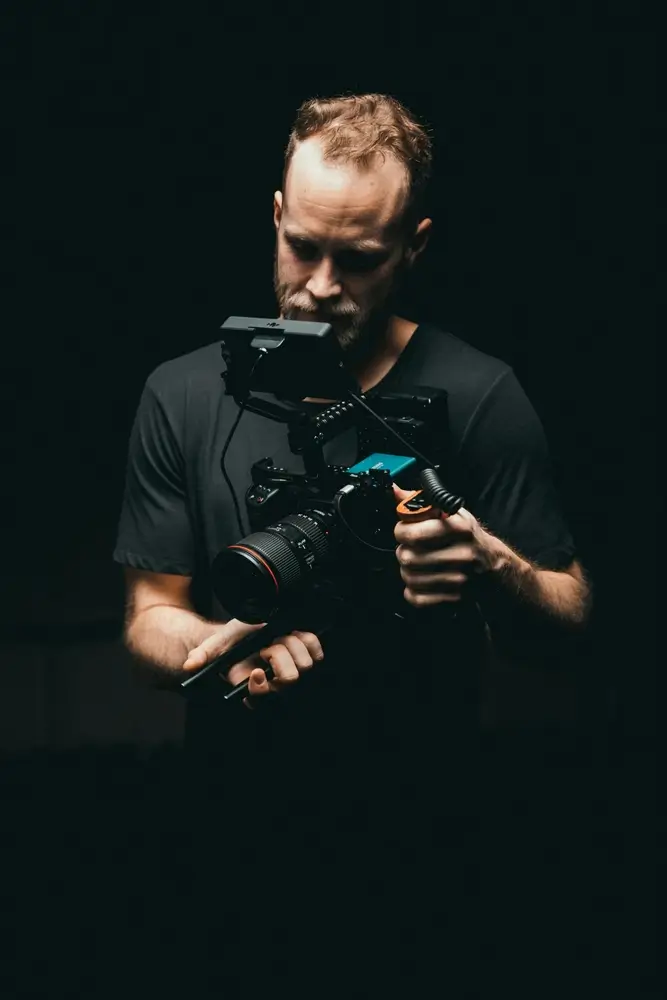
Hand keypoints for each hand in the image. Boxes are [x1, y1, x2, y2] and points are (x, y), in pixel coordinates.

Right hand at [183, 618, 323, 707]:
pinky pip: (317, 652)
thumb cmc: (235, 643)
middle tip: (266, 645)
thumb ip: (203, 654)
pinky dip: (306, 640)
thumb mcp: (217, 646)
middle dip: (278, 654)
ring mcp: (298, 677)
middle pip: (290, 680)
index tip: (255, 671)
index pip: (262, 702)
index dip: (261, 690)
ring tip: (277, 639)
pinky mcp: (312, 662)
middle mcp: (277, 689)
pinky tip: (292, 636)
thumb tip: (190, 665)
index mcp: (253, 691)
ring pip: (306, 665)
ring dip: (291, 645)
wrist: (251, 631)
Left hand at [392, 484, 497, 607]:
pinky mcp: (454, 597)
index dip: (401, 531)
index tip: (405, 530)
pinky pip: (417, 598)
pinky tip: (420, 580)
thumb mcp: (450, 512)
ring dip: (407, 570)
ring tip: (416, 563)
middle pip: (407, 557)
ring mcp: (458, 578)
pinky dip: (412, 590)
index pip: (412, 533)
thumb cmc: (468, 536)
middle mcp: (461, 554)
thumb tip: (394, 490)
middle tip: (410, 548)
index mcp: (459, 528)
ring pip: (409, 578)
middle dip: (403, 551)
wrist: (493, 565)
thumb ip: (420, 502)